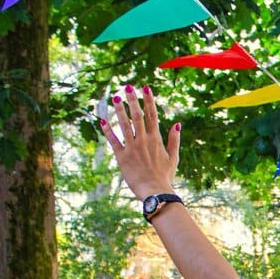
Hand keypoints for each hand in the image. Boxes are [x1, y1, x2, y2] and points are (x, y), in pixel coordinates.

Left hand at [99, 84, 179, 199]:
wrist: (156, 192)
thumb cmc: (165, 176)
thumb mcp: (173, 157)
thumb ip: (174, 140)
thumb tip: (177, 124)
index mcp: (156, 139)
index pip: (152, 115)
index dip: (149, 100)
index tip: (145, 87)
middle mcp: (143, 140)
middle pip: (137, 115)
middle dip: (132, 100)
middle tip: (127, 87)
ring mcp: (132, 148)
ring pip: (124, 125)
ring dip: (119, 110)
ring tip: (114, 98)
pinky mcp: (121, 157)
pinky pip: (113, 140)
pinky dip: (107, 130)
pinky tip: (102, 120)